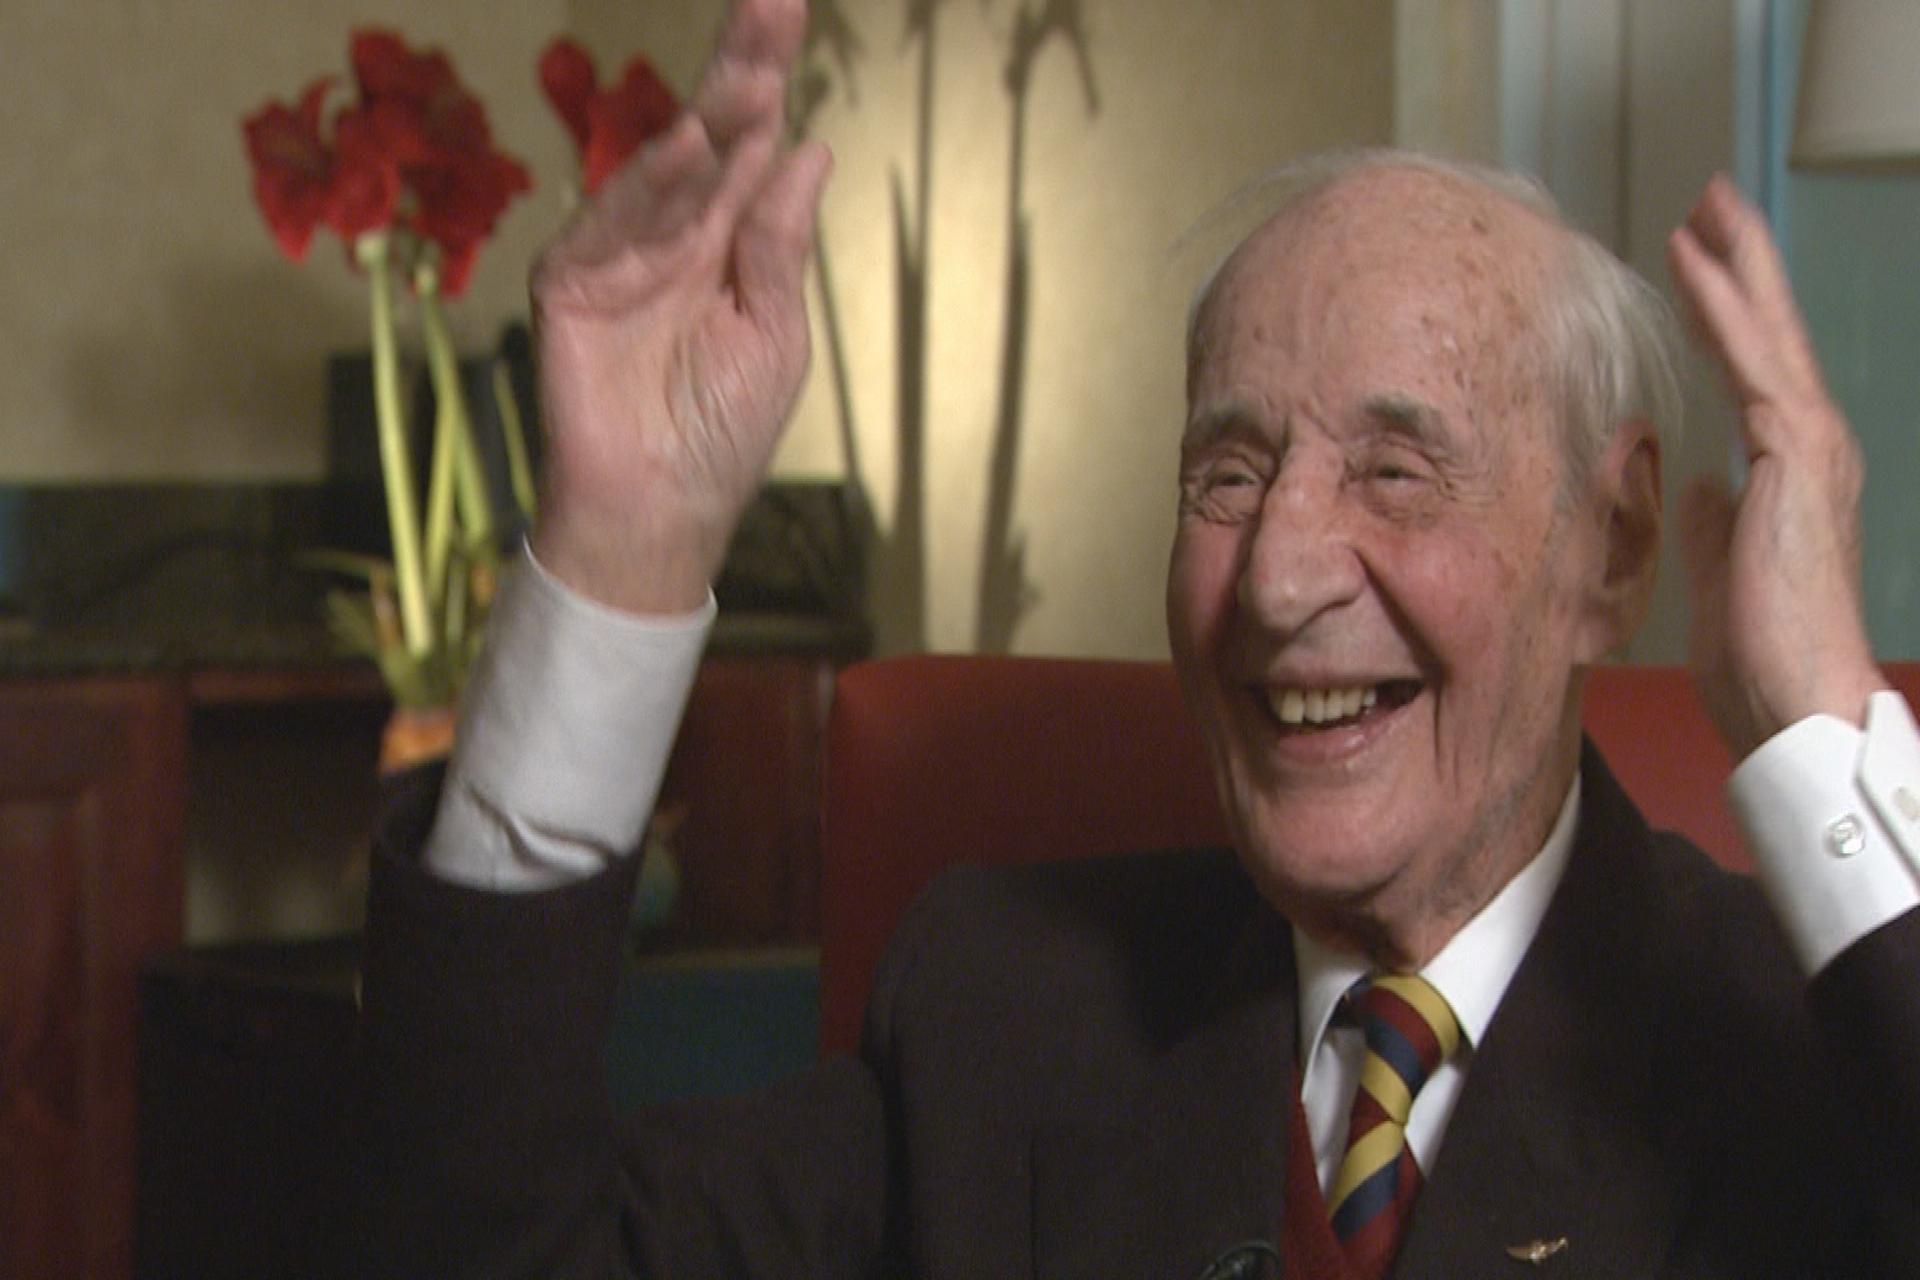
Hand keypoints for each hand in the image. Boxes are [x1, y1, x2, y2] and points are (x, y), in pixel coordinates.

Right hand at [529, 0, 831, 612]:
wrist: (661, 510)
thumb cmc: (722, 432)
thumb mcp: (775, 333)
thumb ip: (780, 242)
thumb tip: (812, 148)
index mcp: (728, 240)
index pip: (752, 146)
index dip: (767, 79)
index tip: (790, 8)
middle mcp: (674, 232)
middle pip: (709, 136)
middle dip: (741, 71)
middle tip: (773, 5)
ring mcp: (619, 254)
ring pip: (664, 171)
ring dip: (707, 122)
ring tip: (751, 78)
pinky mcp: (571, 284)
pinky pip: (611, 226)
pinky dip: (647, 190)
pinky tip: (686, 150)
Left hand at [1666, 174, 1884, 758]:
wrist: (1795, 698)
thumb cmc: (1760, 653)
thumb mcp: (1720, 572)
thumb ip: (1710, 523)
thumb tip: (1694, 485)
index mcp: (1793, 471)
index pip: (1757, 370)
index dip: (1731, 312)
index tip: (1701, 261)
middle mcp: (1812, 446)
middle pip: (1772, 333)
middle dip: (1744, 264)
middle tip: (1713, 199)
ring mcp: (1810, 448)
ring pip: (1766, 335)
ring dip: (1735, 267)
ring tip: (1707, 206)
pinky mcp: (1793, 458)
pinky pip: (1752, 367)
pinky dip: (1725, 314)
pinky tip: (1697, 270)